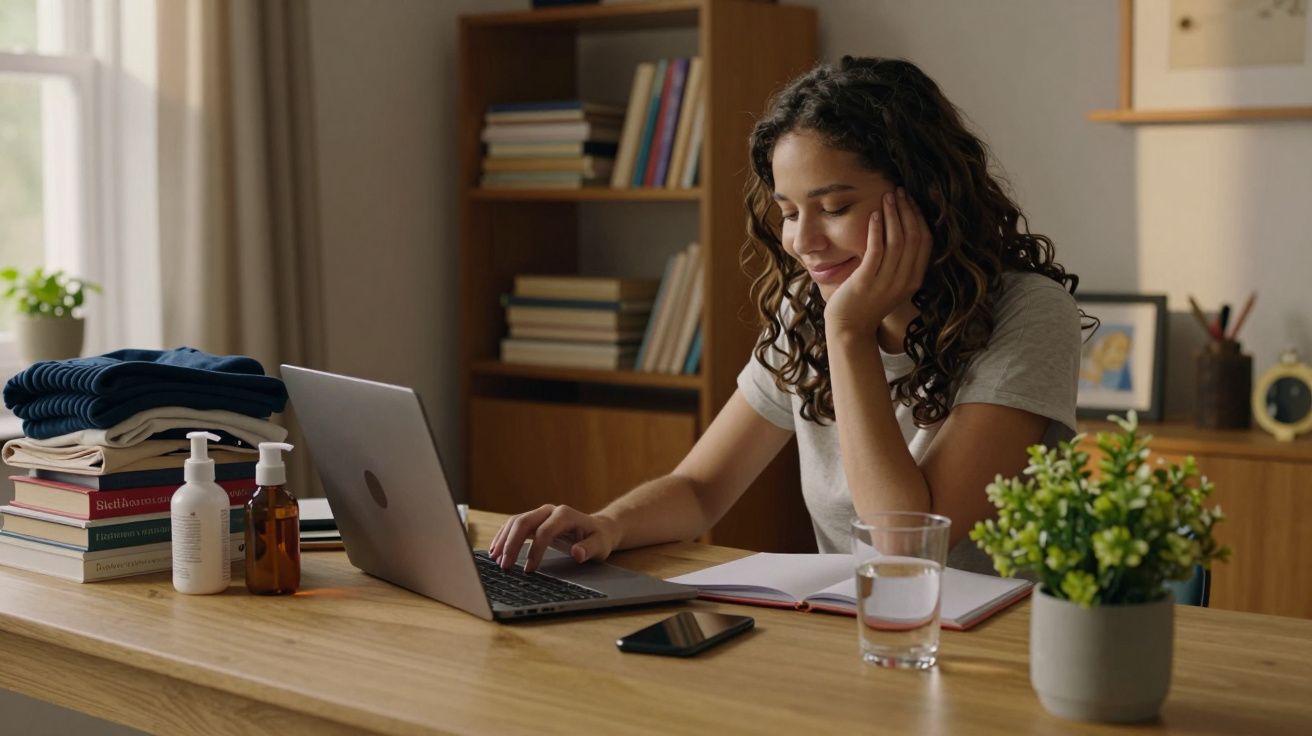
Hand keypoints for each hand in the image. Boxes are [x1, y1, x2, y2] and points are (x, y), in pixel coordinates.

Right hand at [487, 504, 620, 573]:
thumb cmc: (600, 538)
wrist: (599, 528)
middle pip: (524, 522)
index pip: (544, 531)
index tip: (529, 569)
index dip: (535, 550)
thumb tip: (577, 553)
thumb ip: (589, 549)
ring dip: (503, 540)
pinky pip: (514, 525)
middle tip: (504, 565)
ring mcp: (541, 514)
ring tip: (495, 559)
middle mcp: (550, 510)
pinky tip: (496, 550)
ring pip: (516, 522)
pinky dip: (504, 537)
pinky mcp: (535, 520)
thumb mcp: (601, 546)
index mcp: (565, 515)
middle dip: (511, 544)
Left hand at [823, 188, 932, 336]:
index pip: (926, 241)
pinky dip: (877, 229)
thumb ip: (900, 262)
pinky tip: (873, 215)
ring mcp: (887, 281)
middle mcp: (905, 280)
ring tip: (887, 197)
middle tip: (899, 192)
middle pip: (914, 236)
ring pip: (897, 240)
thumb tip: (900, 232)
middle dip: (907, 210)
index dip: (920, 217)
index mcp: (914, 279)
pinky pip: (876, 249)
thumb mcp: (891, 282)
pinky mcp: (867, 281)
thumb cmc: (867, 302)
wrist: (850, 328)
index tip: (912, 200)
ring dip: (893, 215)